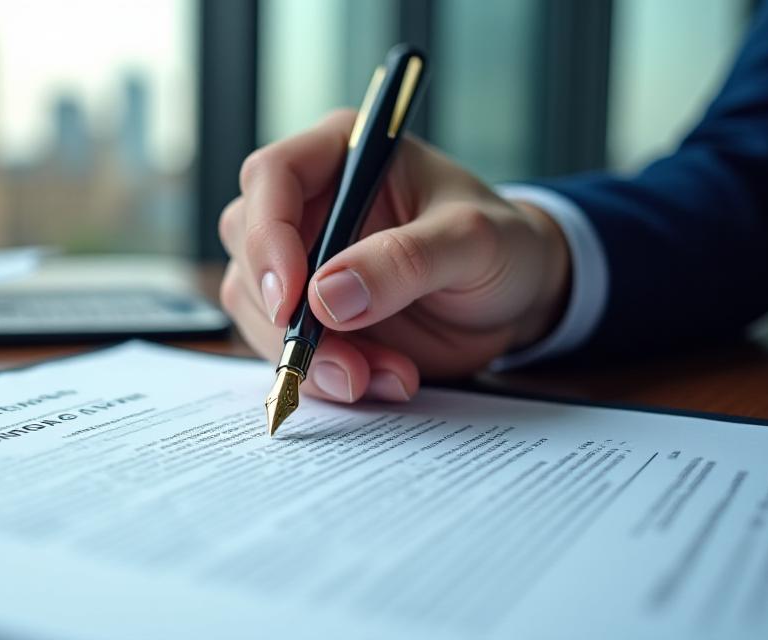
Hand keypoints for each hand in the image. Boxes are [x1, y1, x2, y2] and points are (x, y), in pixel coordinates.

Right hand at [218, 110, 571, 402]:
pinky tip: (384, 379)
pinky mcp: (308, 313)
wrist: (516, 298)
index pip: (272, 177)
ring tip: (386, 375)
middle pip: (250, 250)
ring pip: (259, 309)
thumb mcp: (473, 242)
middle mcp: (309, 203)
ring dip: (312, 356)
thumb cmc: (502, 245)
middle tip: (345, 363)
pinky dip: (328, 376)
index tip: (293, 299)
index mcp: (341, 154)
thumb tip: (327, 295)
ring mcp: (302, 261)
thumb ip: (406, 261)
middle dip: (288, 317)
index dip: (268, 236)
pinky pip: (286, 348)